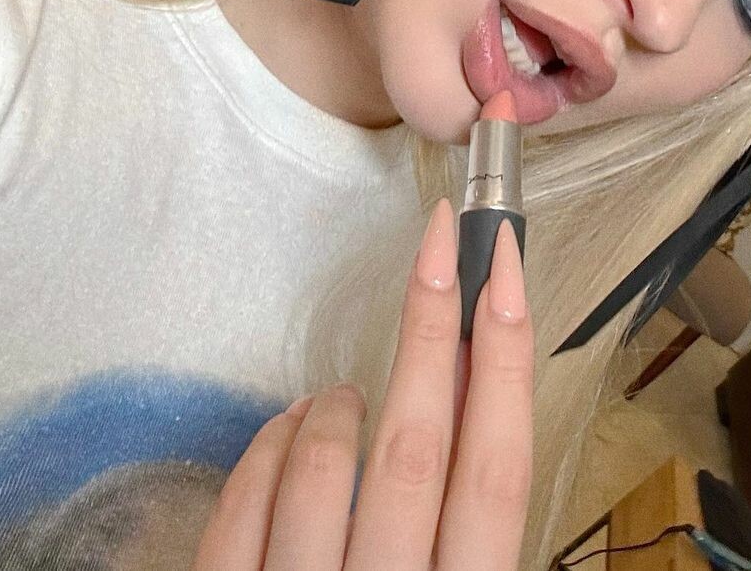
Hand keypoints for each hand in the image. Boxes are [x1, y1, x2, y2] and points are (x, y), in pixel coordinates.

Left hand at [191, 199, 533, 569]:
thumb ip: (467, 517)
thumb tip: (476, 388)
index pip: (497, 468)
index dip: (506, 359)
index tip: (504, 267)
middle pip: (414, 445)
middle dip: (431, 322)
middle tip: (441, 233)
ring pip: (322, 467)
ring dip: (335, 407)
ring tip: (341, 397)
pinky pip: (244, 507)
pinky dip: (266, 451)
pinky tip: (286, 432)